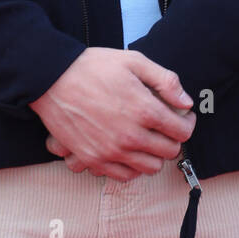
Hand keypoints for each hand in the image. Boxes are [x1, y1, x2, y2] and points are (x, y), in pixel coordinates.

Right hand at [28, 47, 195, 181]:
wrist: (52, 78)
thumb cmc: (92, 67)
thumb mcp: (134, 61)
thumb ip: (165, 81)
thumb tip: (186, 102)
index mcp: (144, 110)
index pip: (182, 132)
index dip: (186, 123)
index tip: (182, 117)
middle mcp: (130, 136)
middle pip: (169, 152)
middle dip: (172, 138)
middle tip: (164, 126)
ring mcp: (111, 152)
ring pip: (150, 168)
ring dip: (153, 155)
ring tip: (146, 138)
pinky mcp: (93, 160)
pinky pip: (124, 176)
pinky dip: (132, 166)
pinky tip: (128, 150)